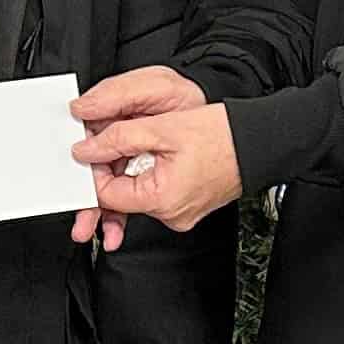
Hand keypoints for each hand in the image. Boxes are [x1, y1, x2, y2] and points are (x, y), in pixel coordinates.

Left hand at [77, 102, 242, 232]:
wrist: (258, 141)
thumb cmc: (221, 135)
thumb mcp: (162, 127)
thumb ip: (118, 138)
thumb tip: (86, 151)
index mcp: (161, 200)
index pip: (105, 195)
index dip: (94, 169)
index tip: (95, 147)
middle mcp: (170, 215)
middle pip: (120, 198)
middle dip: (111, 170)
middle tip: (112, 144)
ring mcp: (180, 214)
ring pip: (138, 194)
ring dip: (131, 170)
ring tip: (141, 146)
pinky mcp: (186, 206)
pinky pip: (157, 194)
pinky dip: (150, 175)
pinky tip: (156, 157)